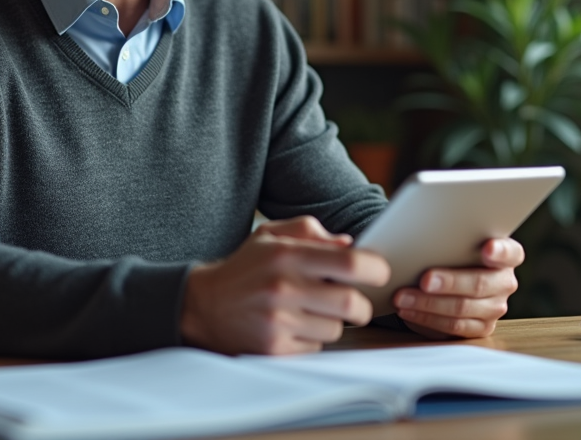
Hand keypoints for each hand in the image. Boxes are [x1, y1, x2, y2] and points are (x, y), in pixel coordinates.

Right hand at [180, 216, 390, 354]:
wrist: (202, 306)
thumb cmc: (245, 267)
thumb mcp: (271, 235)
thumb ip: (310, 231)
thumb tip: (349, 244)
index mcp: (287, 255)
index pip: (350, 263)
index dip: (375, 268)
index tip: (378, 272)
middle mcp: (284, 288)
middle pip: (352, 304)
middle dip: (362, 305)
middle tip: (354, 301)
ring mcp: (278, 321)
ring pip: (336, 329)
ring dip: (333, 323)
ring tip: (312, 311)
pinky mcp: (273, 349)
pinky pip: (315, 348)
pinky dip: (312, 340)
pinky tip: (294, 327)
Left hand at [392, 237, 523, 338]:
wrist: (446, 275)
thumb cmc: (447, 249)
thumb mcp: (451, 237)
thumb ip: (448, 232)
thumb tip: (418, 222)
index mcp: (507, 254)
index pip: (510, 252)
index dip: (499, 251)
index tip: (486, 249)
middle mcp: (505, 281)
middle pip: (480, 283)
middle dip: (450, 282)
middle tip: (425, 279)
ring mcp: (495, 307)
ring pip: (462, 308)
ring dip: (428, 303)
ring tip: (402, 296)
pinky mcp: (480, 328)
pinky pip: (453, 327)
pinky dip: (427, 318)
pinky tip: (407, 310)